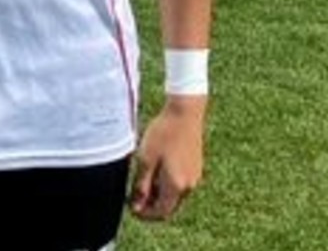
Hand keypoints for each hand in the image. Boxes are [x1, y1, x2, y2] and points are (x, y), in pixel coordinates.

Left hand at [129, 95, 206, 220]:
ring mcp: (195, 177)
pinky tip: (157, 169)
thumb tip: (137, 206)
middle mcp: (189, 186)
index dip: (145, 214)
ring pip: (175, 196)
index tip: (131, 205)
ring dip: (159, 194)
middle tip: (134, 193)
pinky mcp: (196, 167)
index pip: (161, 213)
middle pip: (169, 206)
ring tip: (144, 178)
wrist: (185, 113)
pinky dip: (168, 184)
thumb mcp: (145, 160)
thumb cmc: (163, 134)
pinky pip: (181, 184)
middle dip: (151, 205)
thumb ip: (141, 186)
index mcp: (176, 186)